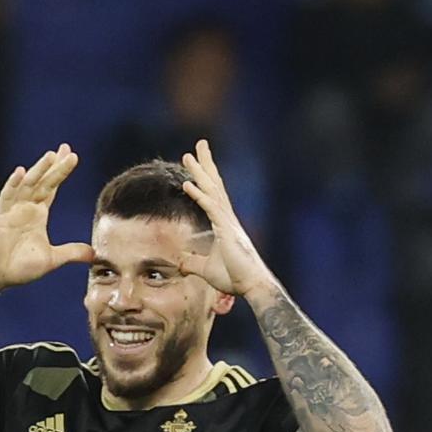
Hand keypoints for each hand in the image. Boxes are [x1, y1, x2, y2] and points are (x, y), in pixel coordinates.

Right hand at [0, 145, 92, 290]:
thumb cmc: (20, 268)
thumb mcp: (52, 259)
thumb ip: (72, 253)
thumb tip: (94, 254)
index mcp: (38, 214)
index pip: (52, 188)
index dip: (61, 172)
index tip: (72, 156)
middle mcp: (26, 207)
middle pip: (43, 181)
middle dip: (54, 166)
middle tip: (67, 149)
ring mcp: (12, 210)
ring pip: (27, 185)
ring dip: (38, 170)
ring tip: (51, 156)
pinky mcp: (0, 217)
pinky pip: (7, 197)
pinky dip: (13, 184)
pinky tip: (21, 173)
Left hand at [179, 140, 275, 300]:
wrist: (252, 286)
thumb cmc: (234, 278)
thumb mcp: (206, 269)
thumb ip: (192, 263)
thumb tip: (179, 262)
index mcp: (224, 224)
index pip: (212, 195)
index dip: (203, 179)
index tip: (195, 163)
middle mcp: (227, 218)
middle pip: (214, 185)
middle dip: (205, 165)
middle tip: (198, 146)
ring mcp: (228, 222)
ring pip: (212, 190)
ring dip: (200, 172)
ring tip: (190, 155)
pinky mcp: (227, 230)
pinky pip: (210, 207)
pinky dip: (199, 195)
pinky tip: (188, 184)